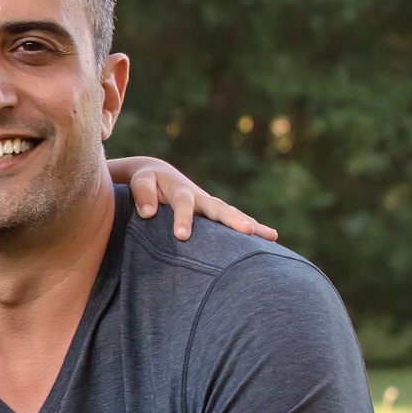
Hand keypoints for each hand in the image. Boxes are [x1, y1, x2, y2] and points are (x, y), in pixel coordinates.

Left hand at [113, 157, 276, 242]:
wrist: (159, 174)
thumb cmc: (147, 181)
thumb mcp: (140, 182)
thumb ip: (143, 195)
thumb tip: (148, 214)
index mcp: (180, 191)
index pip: (184, 205)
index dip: (183, 219)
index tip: (182, 236)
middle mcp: (200, 198)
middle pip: (219, 208)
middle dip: (233, 220)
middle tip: (247, 231)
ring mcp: (210, 206)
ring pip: (233, 214)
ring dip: (251, 224)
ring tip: (271, 236)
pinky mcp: (215, 214)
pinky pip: (235, 220)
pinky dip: (252, 227)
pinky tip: (270, 238)